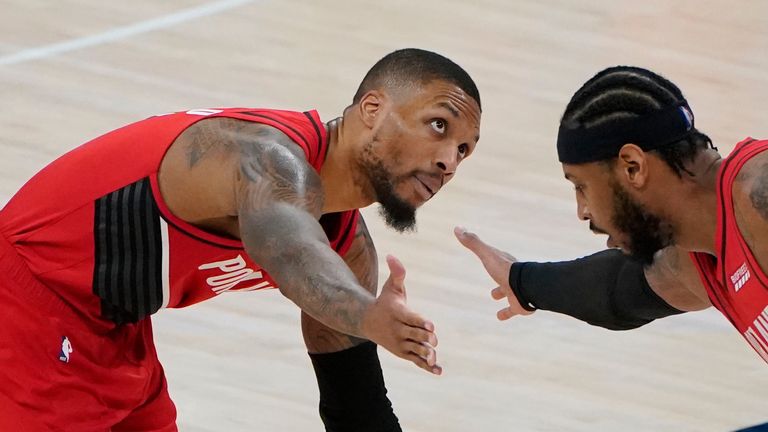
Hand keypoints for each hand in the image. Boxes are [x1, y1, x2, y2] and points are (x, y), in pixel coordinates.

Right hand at [361, 255, 441, 374]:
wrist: (367, 322)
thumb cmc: (385, 301)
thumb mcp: (391, 287)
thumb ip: (397, 272)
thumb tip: (392, 255)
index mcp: (398, 313)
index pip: (411, 318)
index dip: (421, 322)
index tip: (431, 326)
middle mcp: (398, 330)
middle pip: (414, 334)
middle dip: (424, 338)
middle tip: (434, 340)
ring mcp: (400, 343)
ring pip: (415, 350)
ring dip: (425, 355)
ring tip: (434, 358)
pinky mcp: (403, 353)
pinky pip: (416, 361)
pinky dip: (426, 367)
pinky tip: (438, 371)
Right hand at [454, 226, 534, 319]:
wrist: (525, 287)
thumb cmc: (505, 270)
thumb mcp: (486, 254)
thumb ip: (473, 242)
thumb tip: (457, 228)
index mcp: (503, 264)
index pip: (495, 258)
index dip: (490, 255)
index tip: (487, 254)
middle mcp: (510, 276)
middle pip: (502, 274)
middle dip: (497, 275)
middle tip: (489, 271)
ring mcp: (515, 291)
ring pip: (508, 291)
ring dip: (501, 293)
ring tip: (494, 297)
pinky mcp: (518, 305)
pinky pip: (511, 310)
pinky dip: (506, 313)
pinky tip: (499, 316)